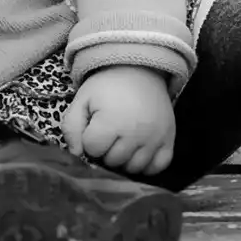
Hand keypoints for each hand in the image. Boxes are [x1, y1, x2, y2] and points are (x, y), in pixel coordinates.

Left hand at [61, 65, 175, 176]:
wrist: (140, 72)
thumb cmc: (107, 87)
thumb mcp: (82, 100)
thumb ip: (71, 127)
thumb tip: (76, 154)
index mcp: (112, 121)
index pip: (92, 149)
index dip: (89, 139)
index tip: (94, 126)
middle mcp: (136, 133)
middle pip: (112, 161)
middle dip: (105, 150)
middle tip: (108, 133)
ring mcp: (155, 138)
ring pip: (133, 168)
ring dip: (124, 160)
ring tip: (122, 141)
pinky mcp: (169, 140)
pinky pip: (157, 167)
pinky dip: (146, 165)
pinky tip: (138, 152)